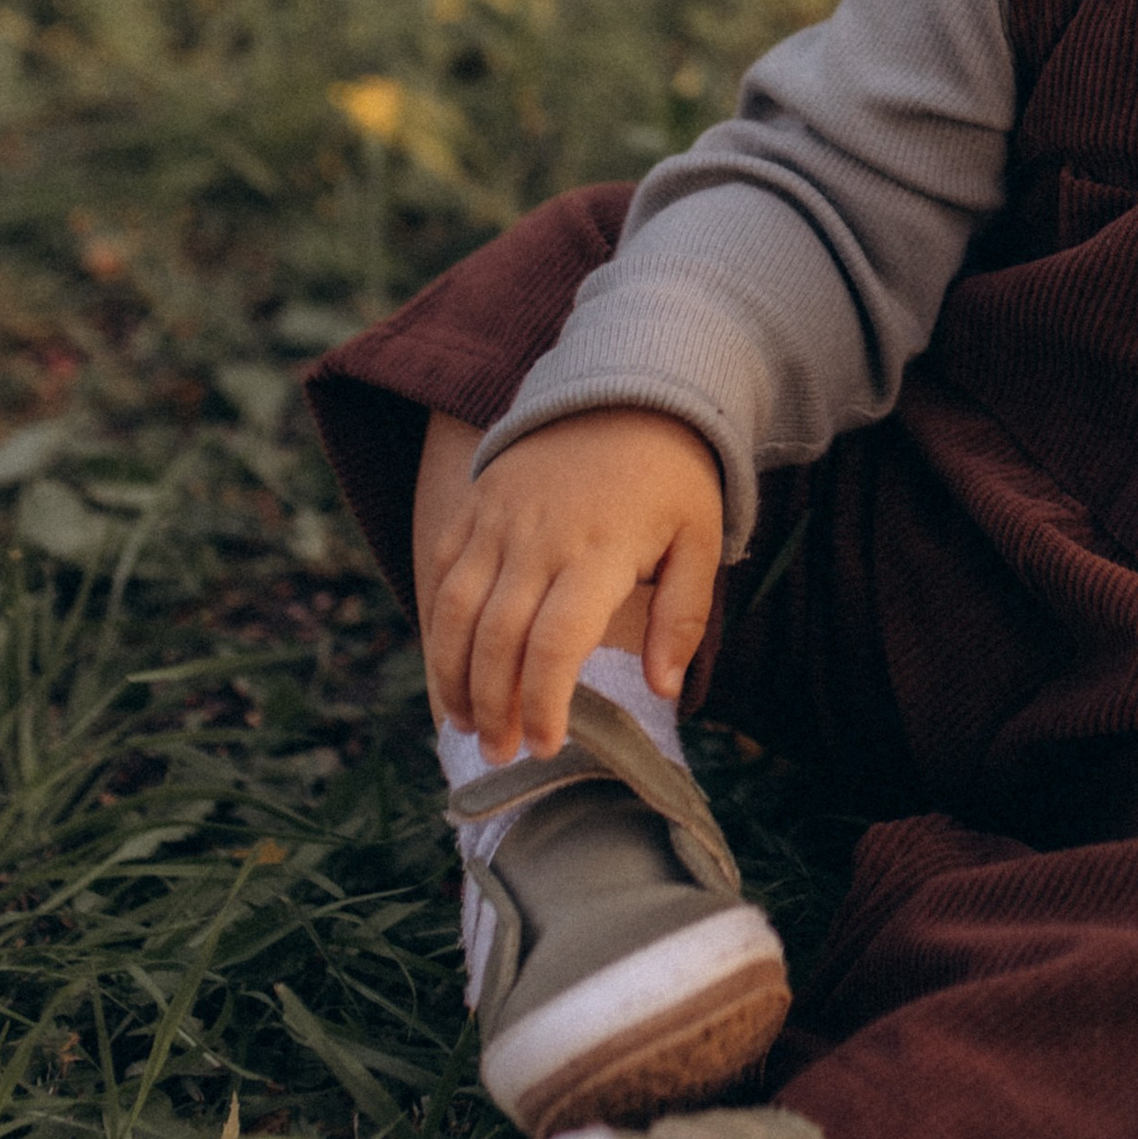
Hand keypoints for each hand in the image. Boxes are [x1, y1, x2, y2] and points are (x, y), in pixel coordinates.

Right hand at [421, 408, 722, 762]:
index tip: (546, 747)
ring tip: (467, 722)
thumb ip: (683, 617)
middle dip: (492, 706)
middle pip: (495, 638)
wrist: (629, 387)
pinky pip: (441, 570)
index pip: (555, 645)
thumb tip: (663, 689)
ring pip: (454, 610)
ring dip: (452, 675)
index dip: (542, 704)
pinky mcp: (476, 503)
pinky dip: (436, 624)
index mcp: (599, 551)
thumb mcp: (701, 539)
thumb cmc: (672, 476)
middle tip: (501, 751)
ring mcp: (499, 518)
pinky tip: (449, 664)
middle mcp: (538, 537)